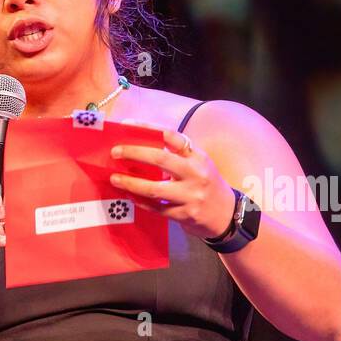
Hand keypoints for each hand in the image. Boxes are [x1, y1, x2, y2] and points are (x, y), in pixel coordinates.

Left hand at [108, 122, 236, 239]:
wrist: (225, 214)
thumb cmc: (206, 184)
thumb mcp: (198, 164)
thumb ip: (176, 155)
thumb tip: (139, 144)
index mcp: (197, 156)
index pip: (171, 135)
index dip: (147, 128)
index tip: (126, 126)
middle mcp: (196, 174)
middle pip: (161, 159)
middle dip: (134, 153)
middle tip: (115, 152)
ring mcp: (191, 196)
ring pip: (155, 189)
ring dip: (131, 183)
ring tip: (115, 179)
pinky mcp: (185, 215)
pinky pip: (157, 208)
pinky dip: (141, 202)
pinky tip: (129, 196)